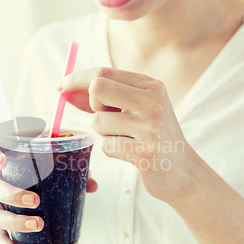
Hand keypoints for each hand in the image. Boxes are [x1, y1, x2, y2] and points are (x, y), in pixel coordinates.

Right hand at [0, 144, 97, 243]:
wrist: (17, 201)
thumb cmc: (33, 179)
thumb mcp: (47, 170)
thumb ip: (68, 172)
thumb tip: (92, 186)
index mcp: (1, 164)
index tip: (2, 160)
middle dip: (11, 194)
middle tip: (35, 201)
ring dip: (14, 222)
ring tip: (38, 224)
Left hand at [56, 67, 199, 201]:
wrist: (183, 171)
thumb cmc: (152, 136)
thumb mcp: (136, 108)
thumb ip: (105, 97)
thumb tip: (65, 89)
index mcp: (151, 85)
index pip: (103, 72)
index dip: (76, 79)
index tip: (60, 86)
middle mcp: (153, 101)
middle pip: (97, 88)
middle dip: (91, 105)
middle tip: (105, 117)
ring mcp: (151, 127)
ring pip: (97, 122)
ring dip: (104, 134)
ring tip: (126, 140)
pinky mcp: (146, 153)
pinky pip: (106, 146)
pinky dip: (111, 151)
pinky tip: (130, 153)